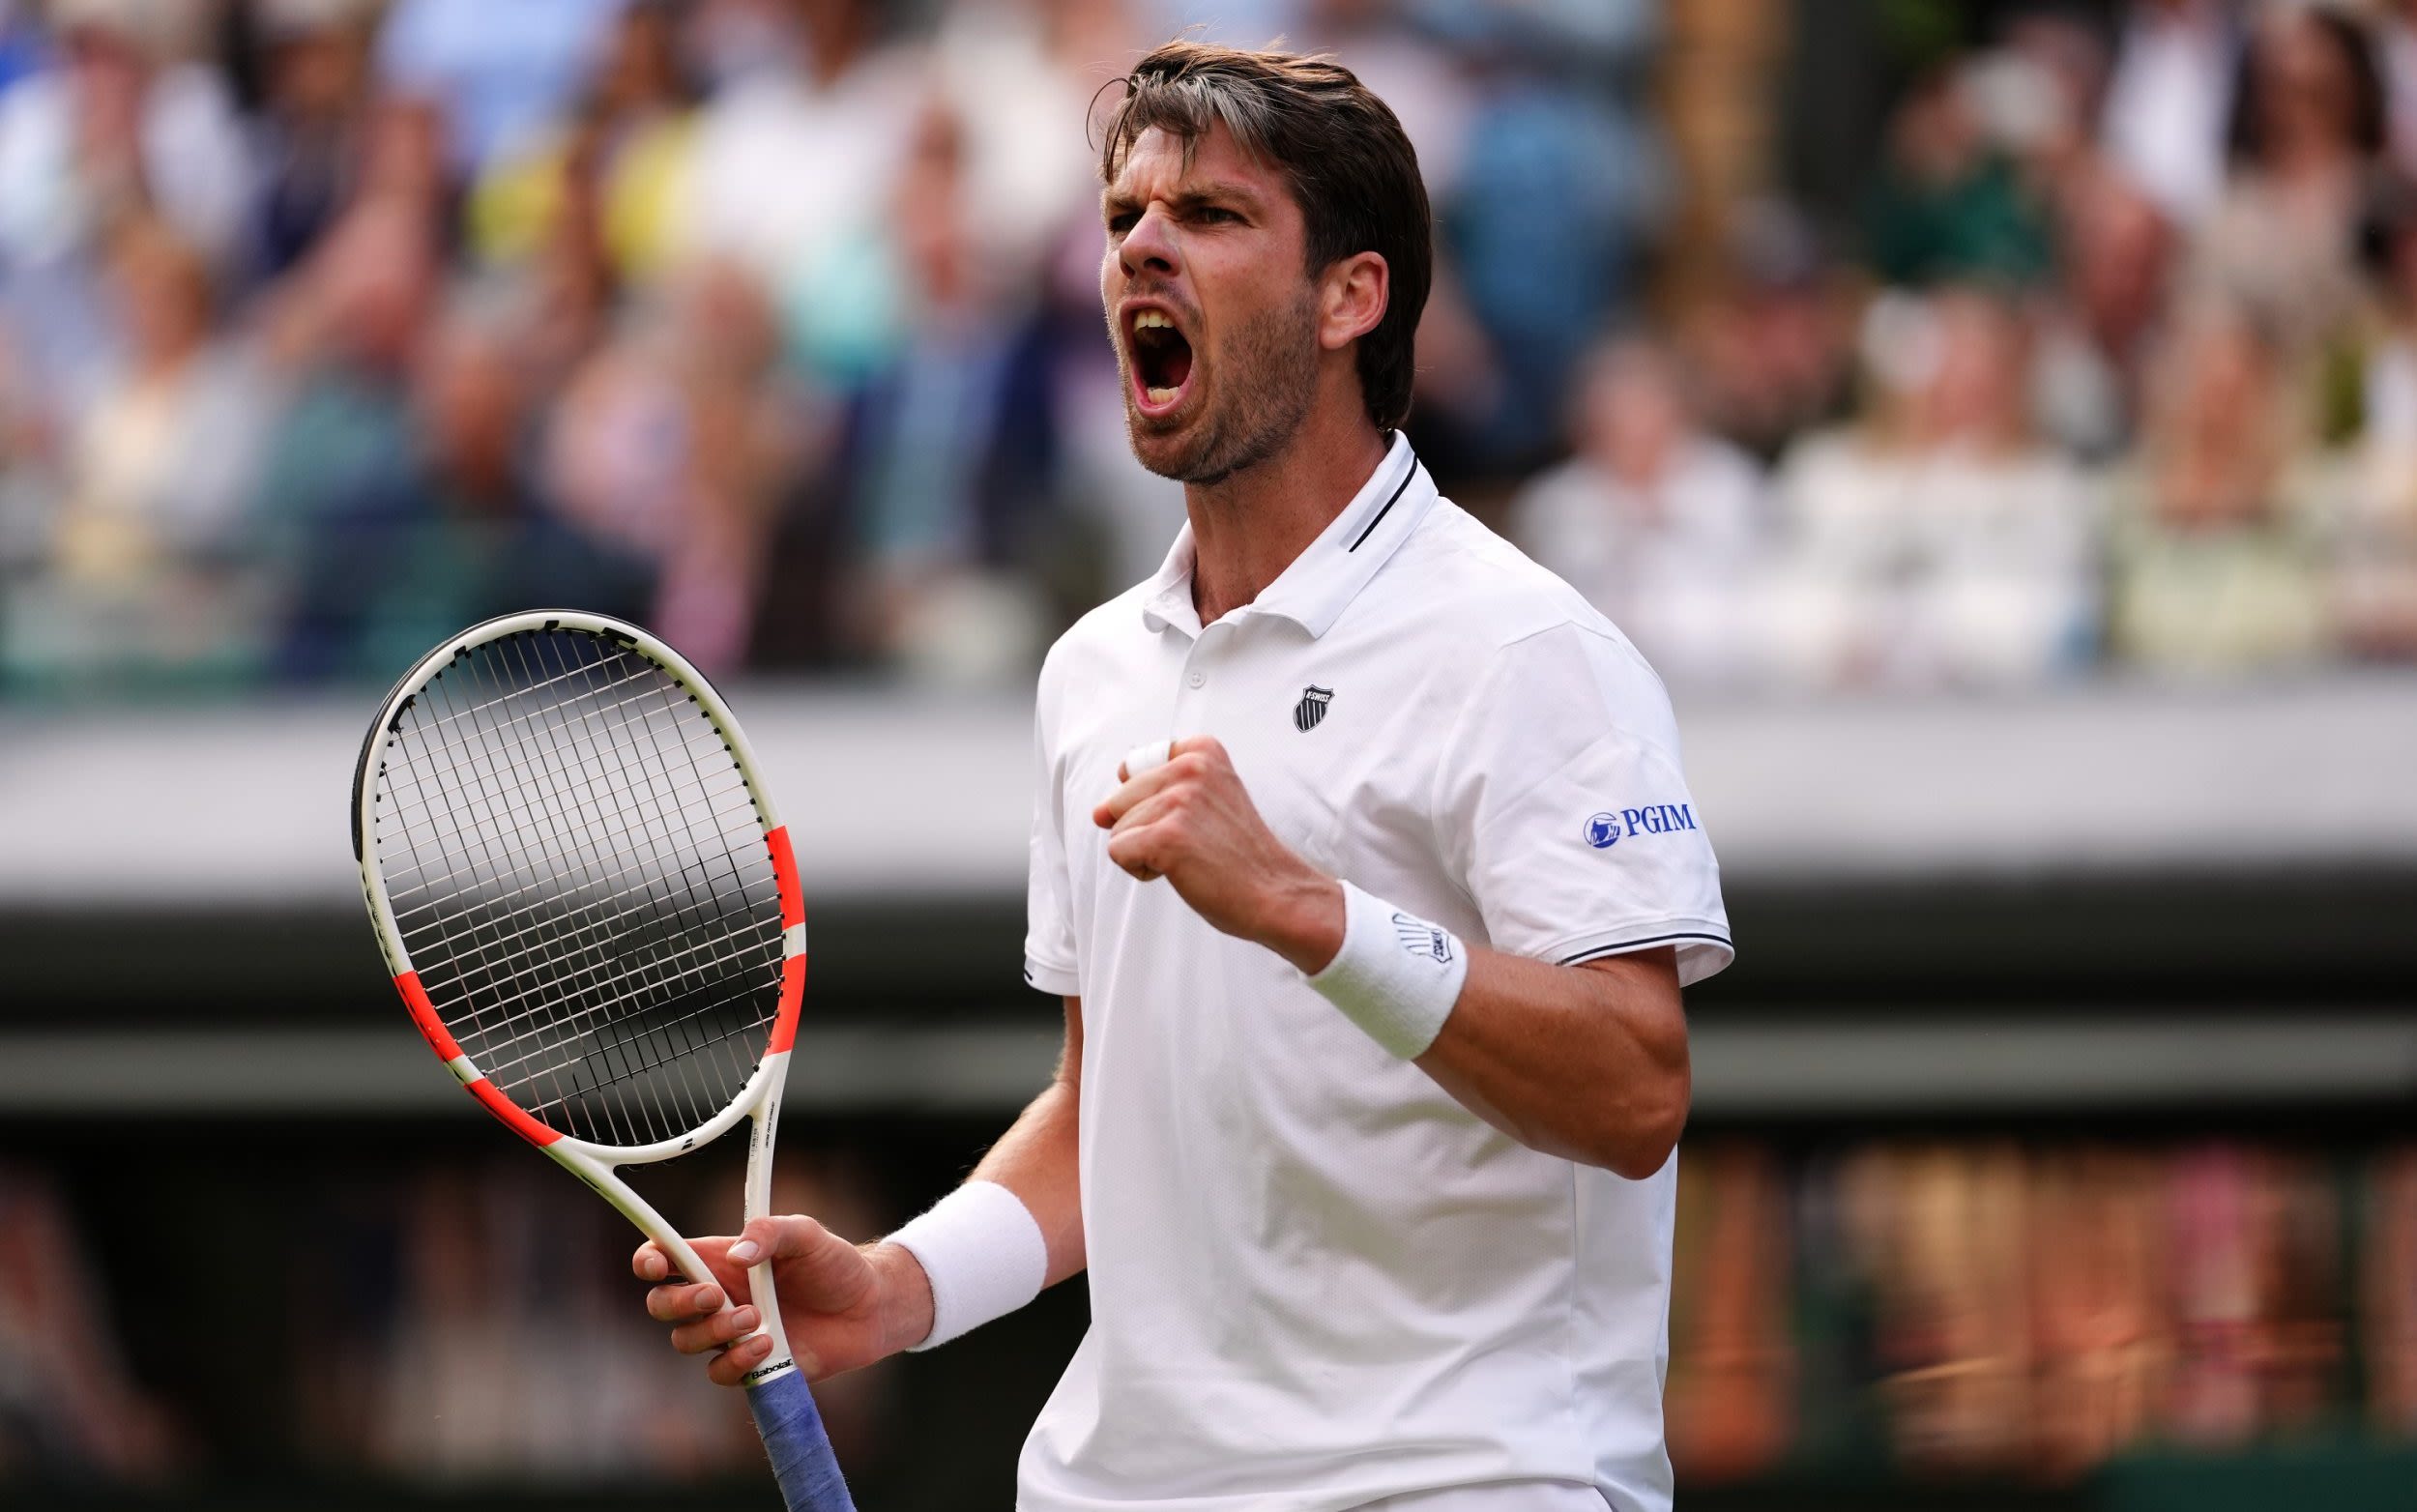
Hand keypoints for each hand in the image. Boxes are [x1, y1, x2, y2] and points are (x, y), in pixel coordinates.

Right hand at [635, 1217, 933, 1385]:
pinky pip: (718, 1372)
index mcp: (719, 1259)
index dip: (648, 1260)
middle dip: (678, 1302)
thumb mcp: (807, 1234)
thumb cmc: (834, 1264)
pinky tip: (768, 1346)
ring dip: (712, 1332)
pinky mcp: (749, 1364)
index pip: (664, 1258)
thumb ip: (771, 1233)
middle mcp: (718, 1296)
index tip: (656, 1265)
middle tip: (717, 1295)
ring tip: (755, 1319)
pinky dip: (735, 1361)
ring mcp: (729, 1333)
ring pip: (685, 1340)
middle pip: (662, 1304)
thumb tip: (737, 1254)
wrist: (869, 1307)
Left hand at [1092, 736, 1343, 972]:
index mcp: (1202, 750)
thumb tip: (1097, 812)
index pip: (1135, 768)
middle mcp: (1190, 767)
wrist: (1275, 891)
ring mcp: (1178, 800)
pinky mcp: (1166, 836)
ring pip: (1117, 828)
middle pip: (1120, 799)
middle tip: (1195, 843)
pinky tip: (1180, 870)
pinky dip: (1141, 870)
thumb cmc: (1241, 854)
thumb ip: (1158, 790)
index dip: (1152, 803)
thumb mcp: (1210, 797)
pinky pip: (1118, 852)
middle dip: (1145, 829)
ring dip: (1146, 852)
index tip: (1193, 818)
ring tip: (1191, 857)